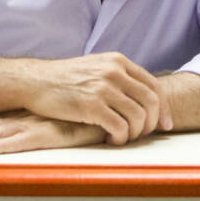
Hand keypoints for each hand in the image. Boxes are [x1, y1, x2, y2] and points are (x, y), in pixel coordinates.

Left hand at [0, 110, 105, 153]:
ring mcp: (40, 124)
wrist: (125, 104)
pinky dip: (2, 148)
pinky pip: (23, 142)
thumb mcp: (64, 123)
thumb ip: (47, 127)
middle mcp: (29, 118)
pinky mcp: (55, 134)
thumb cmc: (95, 115)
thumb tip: (29, 134)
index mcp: (28, 116)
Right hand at [20, 52, 171, 144]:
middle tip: (143, 135)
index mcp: (118, 61)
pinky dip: (121, 138)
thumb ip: (119, 77)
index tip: (165, 125)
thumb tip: (143, 99)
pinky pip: (120, 127)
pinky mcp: (91, 105)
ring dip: (135, 133)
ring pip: (139, 117)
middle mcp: (114, 72)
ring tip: (123, 137)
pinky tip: (111, 139)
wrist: (35, 81)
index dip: (164, 108)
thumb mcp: (96, 66)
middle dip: (153, 124)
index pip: (154, 86)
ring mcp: (103, 88)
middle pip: (152, 102)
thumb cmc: (65, 79)